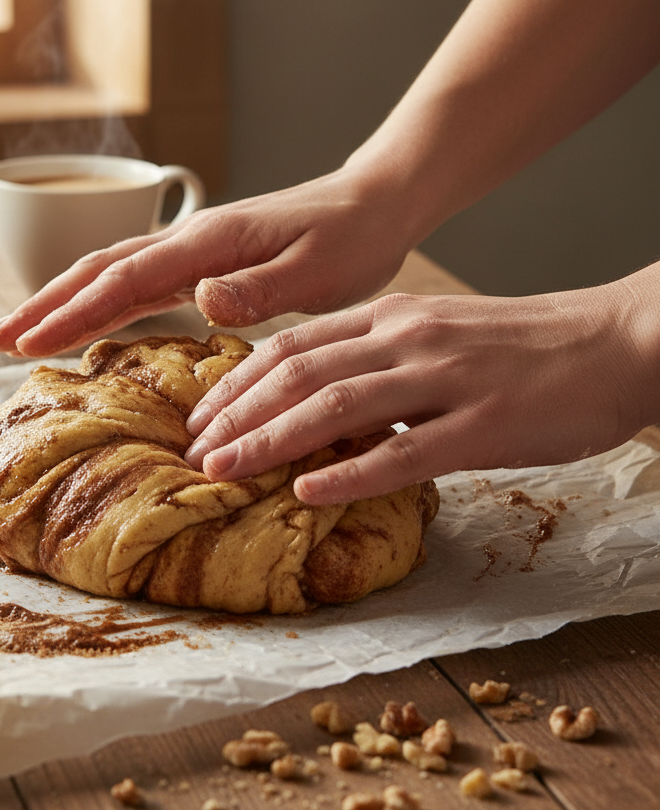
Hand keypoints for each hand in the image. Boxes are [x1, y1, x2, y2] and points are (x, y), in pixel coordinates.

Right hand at [0, 169, 418, 356]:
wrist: (373, 203)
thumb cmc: (350, 238)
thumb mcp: (319, 271)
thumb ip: (259, 288)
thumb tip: (201, 299)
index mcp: (206, 243)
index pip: (123, 280)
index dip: (72, 313)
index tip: (27, 342)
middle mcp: (188, 242)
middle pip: (99, 271)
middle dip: (45, 305)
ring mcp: (192, 250)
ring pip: (111, 275)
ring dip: (63, 302)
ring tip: (21, 333)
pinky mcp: (203, 263)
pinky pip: (139, 284)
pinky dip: (101, 304)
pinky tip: (86, 322)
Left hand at [184, 279, 659, 503]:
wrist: (615, 342)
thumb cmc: (522, 345)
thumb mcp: (436, 332)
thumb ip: (374, 355)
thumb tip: (312, 396)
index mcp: (392, 315)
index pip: (293, 344)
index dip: (237, 380)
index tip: (201, 413)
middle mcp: (408, 339)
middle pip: (299, 373)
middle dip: (236, 413)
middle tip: (194, 450)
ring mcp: (445, 380)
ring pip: (336, 407)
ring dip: (271, 440)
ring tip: (225, 470)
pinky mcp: (484, 425)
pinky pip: (405, 452)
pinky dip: (351, 474)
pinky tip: (309, 494)